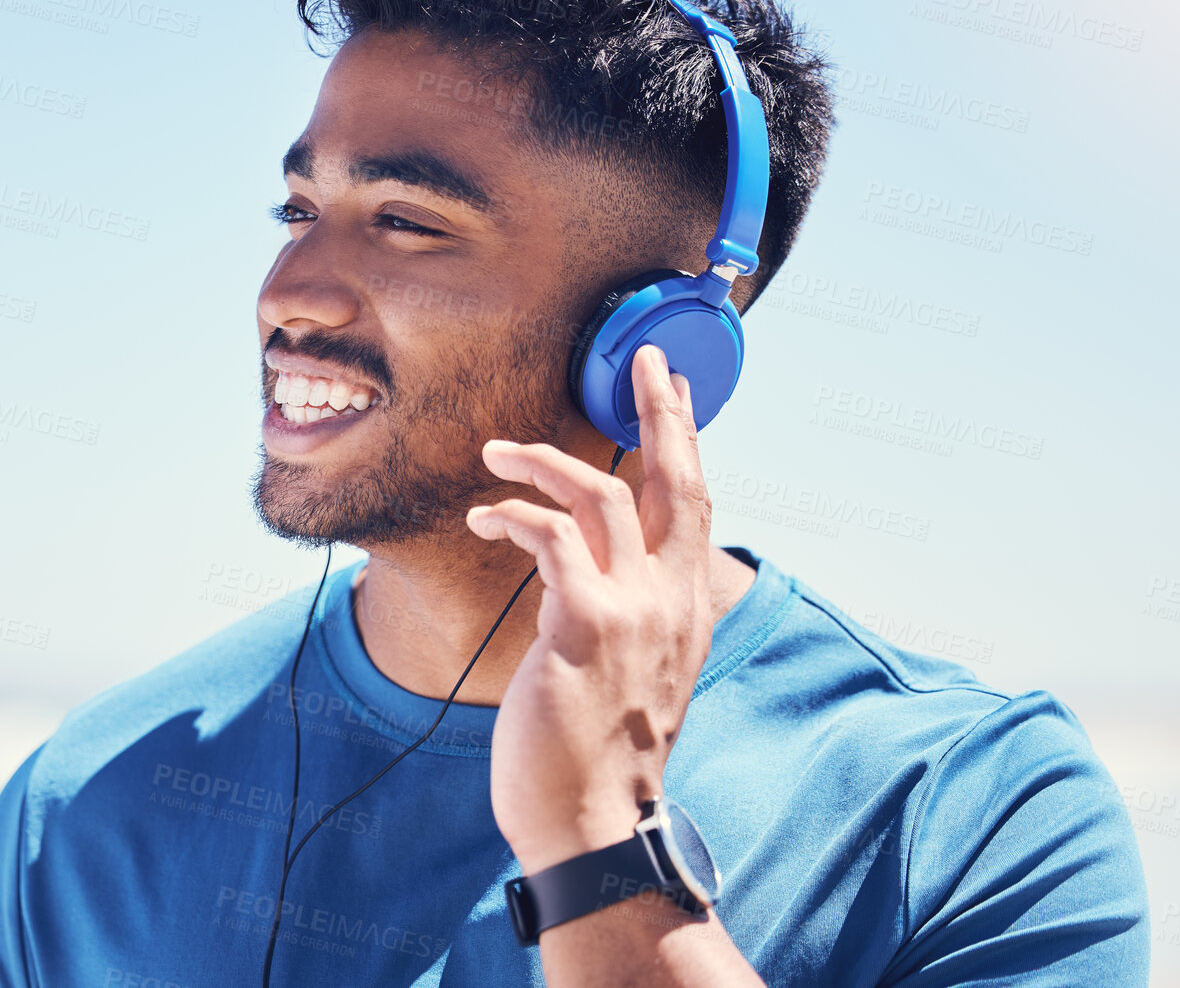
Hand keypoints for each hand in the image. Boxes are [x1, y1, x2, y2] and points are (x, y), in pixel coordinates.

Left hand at [467, 344, 716, 871]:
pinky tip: (484, 514)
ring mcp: (633, 611)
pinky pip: (550, 537)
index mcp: (686, 610)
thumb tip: (596, 577)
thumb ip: (630, 616)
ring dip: (546, 461)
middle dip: (660, 410)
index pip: (695, 504)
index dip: (686, 440)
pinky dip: (513, 512)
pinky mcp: (583, 625)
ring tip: (497, 452)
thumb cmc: (598, 751)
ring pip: (605, 493)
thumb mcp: (634, 672)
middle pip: (677, 480)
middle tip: (641, 358)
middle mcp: (672, 601)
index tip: (674, 388)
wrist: (594, 822)